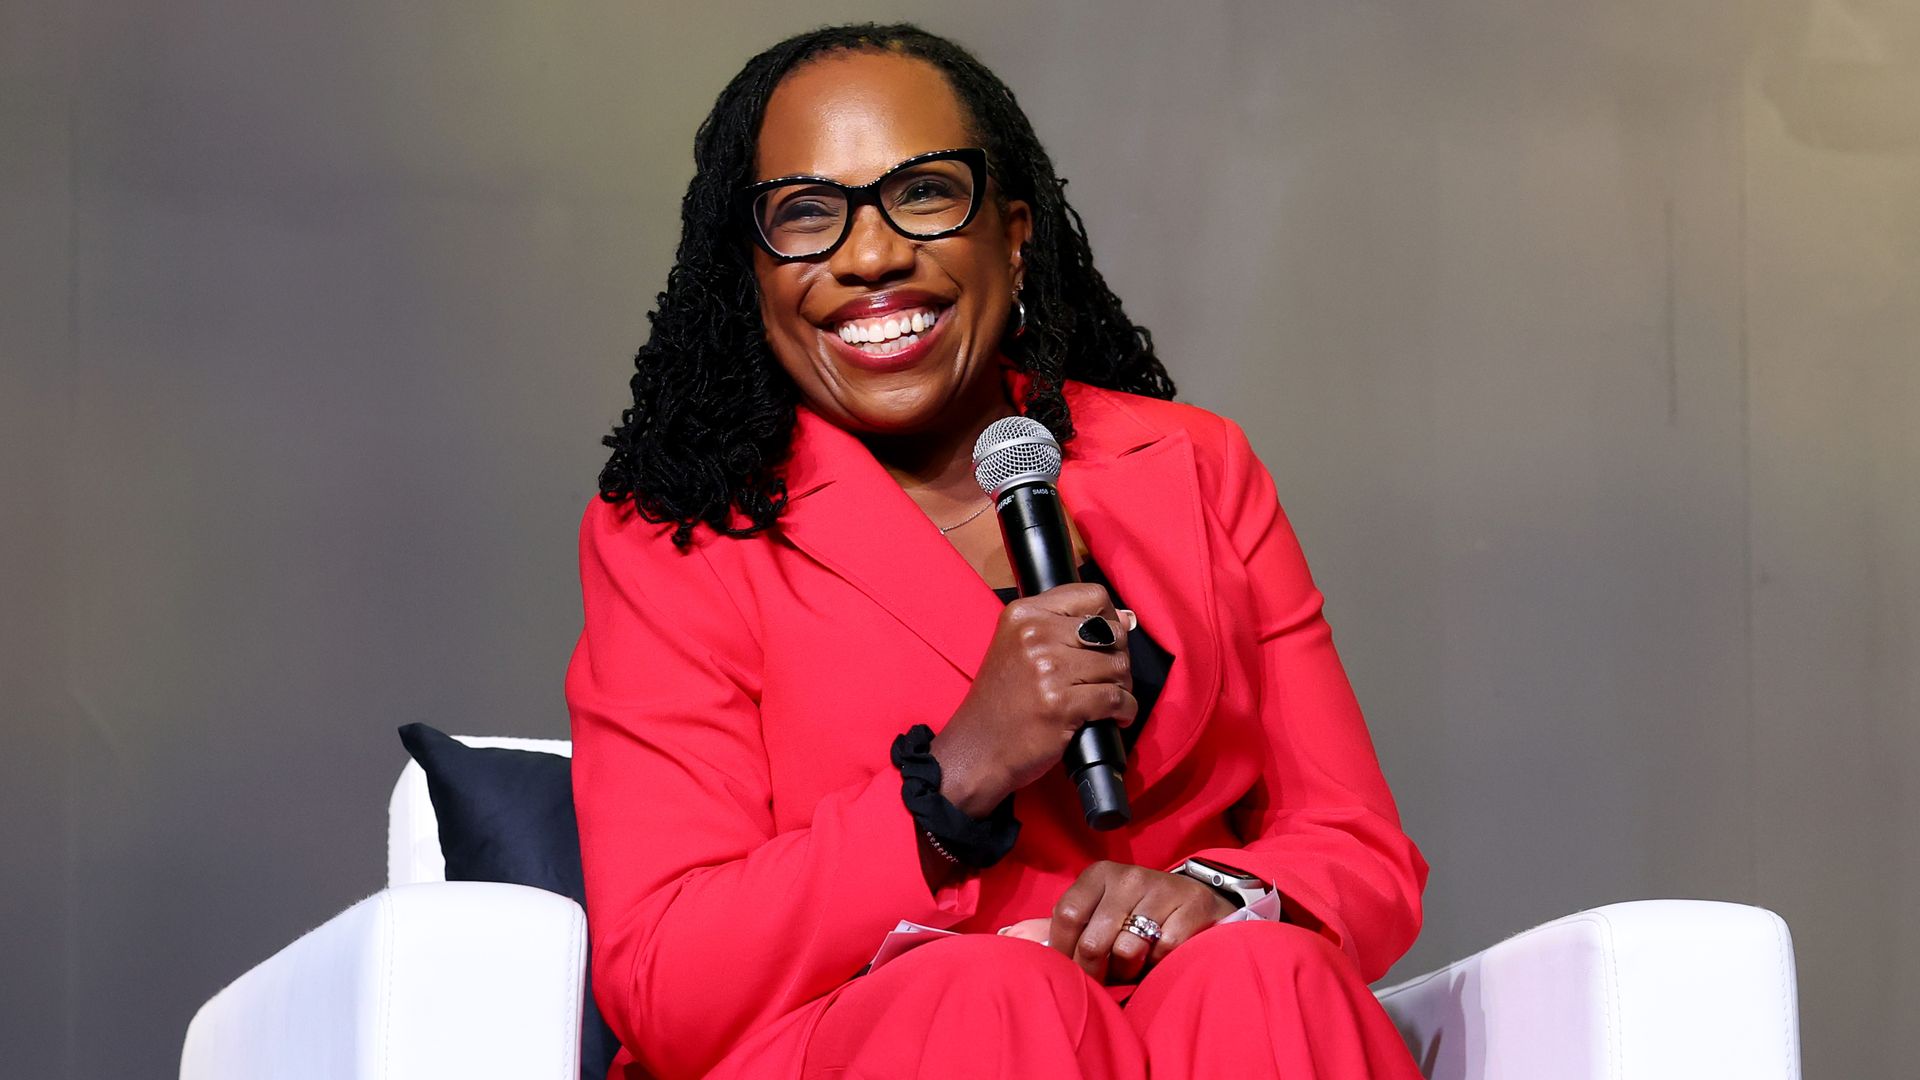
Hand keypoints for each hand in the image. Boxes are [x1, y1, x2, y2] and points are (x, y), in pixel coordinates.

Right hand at [931, 584, 1136, 815]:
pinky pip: (1117, 699)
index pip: (1093, 596)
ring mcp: (1048, 670)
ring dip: (1122, 686)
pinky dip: (1124, 710)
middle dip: (1118, 657)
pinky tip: (1115, 717)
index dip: (1109, 618)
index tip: (1106, 640)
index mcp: (1024, 614)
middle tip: (1107, 677)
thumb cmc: (1001, 702)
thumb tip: (1127, 618)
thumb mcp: (1019, 648)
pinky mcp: (1061, 705)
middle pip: (1112, 632)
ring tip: (1106, 698)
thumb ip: (1068, 628)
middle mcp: (1034, 636)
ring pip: (1118, 666)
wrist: (977, 748)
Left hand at [1019, 861, 1236, 983]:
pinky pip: (1163, 950)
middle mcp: (1128, 876)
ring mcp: (1160, 888)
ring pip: (1128, 948)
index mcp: (1098, 874)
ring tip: (1132, 964)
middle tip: (1101, 977)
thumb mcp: (1098, 909)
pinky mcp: (1190, 906)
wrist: (1194, 899)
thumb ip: (1063, 925)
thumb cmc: (1135, 911)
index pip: (1066, 916)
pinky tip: (1160, 954)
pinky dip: (1158, 962)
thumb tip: (1014, 938)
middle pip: (1094, 939)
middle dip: (1094, 969)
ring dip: (1128, 968)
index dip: (1063, 951)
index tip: (1069, 969)